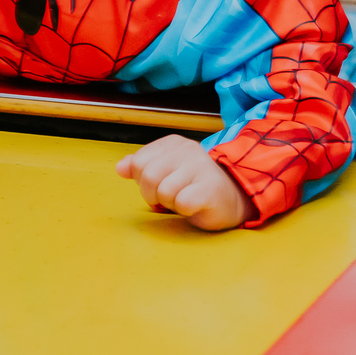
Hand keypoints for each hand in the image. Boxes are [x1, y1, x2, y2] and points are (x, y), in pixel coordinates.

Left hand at [115, 135, 255, 230]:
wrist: (235, 197)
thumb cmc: (195, 185)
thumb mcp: (166, 171)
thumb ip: (142, 167)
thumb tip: (120, 168)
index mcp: (173, 144)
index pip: (139, 162)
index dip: (143, 181)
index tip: (160, 185)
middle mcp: (187, 150)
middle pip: (148, 177)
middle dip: (153, 195)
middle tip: (170, 198)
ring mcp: (200, 167)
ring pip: (163, 192)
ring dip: (171, 203)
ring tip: (185, 199)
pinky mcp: (210, 188)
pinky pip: (181, 203)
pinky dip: (185, 210)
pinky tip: (196, 205)